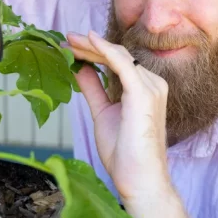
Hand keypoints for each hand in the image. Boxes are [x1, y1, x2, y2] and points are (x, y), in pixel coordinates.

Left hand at [66, 30, 172, 203]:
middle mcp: (152, 84)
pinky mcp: (144, 93)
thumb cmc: (124, 153)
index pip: (117, 62)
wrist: (139, 179)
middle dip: (90, 46)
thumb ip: (94, 89)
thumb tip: (81, 69)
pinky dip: (105, 50)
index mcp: (144, 88)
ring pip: (118, 57)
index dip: (93, 52)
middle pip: (117, 56)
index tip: (70, 47)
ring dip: (92, 47)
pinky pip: (123, 64)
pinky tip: (89, 40)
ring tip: (69, 42)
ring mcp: (151, 87)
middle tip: (66, 38)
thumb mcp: (102, 113)